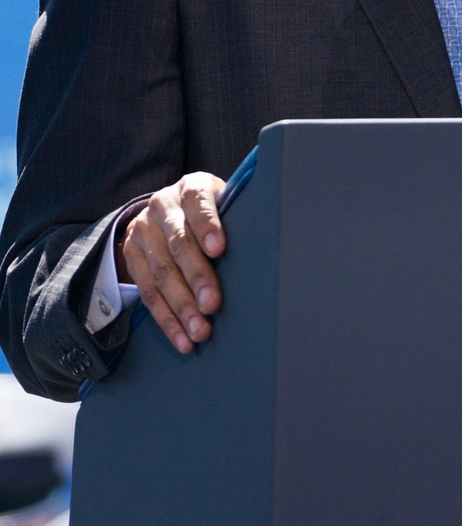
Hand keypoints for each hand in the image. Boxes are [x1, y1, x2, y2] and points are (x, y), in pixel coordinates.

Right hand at [117, 173, 226, 352]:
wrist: (166, 209)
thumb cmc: (210, 212)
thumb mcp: (223, 203)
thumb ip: (236, 218)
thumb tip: (267, 248)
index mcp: (191, 188)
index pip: (198, 202)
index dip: (208, 225)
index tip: (219, 249)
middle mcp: (162, 206)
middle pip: (179, 244)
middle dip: (197, 277)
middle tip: (213, 305)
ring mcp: (143, 231)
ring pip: (161, 273)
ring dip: (181, 307)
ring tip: (200, 331)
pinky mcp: (131, 256)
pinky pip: (147, 292)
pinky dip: (166, 319)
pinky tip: (182, 338)